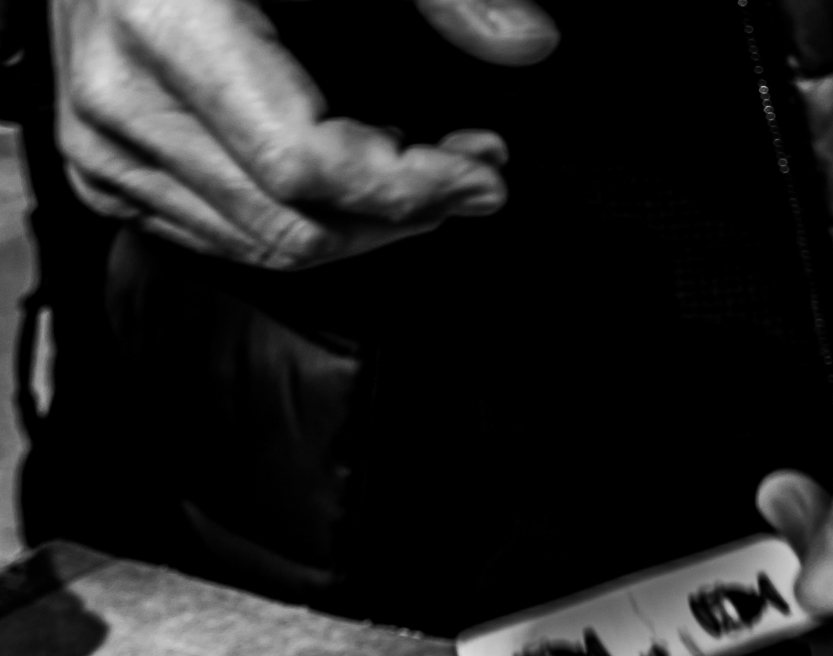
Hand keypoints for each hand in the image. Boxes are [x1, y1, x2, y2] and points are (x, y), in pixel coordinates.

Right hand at [52, 0, 558, 268]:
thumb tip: (529, 39)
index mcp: (164, 30)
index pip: (306, 167)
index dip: (410, 187)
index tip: (483, 176)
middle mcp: (122, 102)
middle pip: (297, 227)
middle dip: (402, 214)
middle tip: (468, 175)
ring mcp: (104, 148)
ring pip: (269, 248)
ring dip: (365, 225)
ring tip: (423, 174)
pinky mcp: (106, 176)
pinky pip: (229, 241)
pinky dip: (307, 223)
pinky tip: (354, 181)